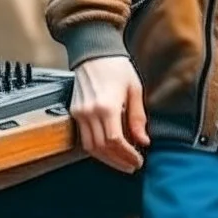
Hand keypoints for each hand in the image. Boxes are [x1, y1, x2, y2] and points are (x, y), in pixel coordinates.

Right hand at [70, 56, 149, 173]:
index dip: (127, 155)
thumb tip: (143, 141)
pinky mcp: (74, 112)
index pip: (116, 141)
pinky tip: (108, 150)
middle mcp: (89, 112)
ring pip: (90, 147)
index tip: (138, 160)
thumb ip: (138, 118)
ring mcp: (79, 113)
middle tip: (132, 166)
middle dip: (118, 161)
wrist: (94, 51)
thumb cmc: (116, 66)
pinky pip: (83, 138)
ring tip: (121, 162)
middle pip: (102, 148)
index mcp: (107, 106)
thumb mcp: (134, 89)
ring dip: (106, 159)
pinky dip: (96, 148)